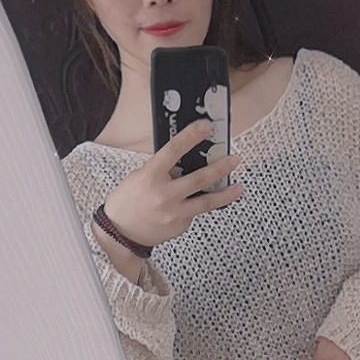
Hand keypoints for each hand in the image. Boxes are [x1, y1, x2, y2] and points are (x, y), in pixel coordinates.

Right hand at [99, 120, 242, 251]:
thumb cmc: (128, 201)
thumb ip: (163, 169)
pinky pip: (194, 212)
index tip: (205, 127)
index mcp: (151, 176)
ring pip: (206, 202)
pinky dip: (197, 206)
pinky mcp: (180, 226)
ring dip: (225, 194)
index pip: (173, 151)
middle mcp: (164, 195)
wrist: (122, 232)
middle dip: (219, 168)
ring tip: (238, 187)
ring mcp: (174, 213)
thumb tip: (186, 160)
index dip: (190, 136)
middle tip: (234, 160)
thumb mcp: (141, 177)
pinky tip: (194, 203)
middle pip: (198, 179)